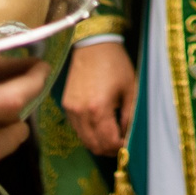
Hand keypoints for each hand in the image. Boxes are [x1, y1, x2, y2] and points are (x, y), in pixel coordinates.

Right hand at [61, 40, 137, 155]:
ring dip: (98, 143)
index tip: (128, 146)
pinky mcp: (66, 105)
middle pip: (94, 146)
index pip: (108, 143)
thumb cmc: (115, 64)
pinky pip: (77, 129)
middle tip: (121, 143)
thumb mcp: (130, 89)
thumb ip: (130, 116)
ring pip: (84, 140)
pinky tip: (99, 124)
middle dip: (109, 149)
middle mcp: (81, 113)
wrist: (93, 44)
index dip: (120, 148)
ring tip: (111, 134)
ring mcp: (71, 110)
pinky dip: (88, 133)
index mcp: (99, 109)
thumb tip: (129, 136)